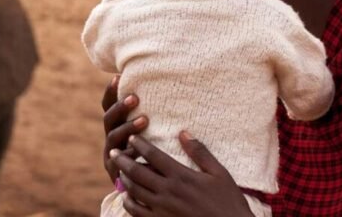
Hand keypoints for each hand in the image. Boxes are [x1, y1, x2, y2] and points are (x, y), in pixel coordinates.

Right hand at [102, 75, 147, 181]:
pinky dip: (129, 155)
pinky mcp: (115, 171)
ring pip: (114, 138)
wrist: (144, 187)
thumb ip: (148, 114)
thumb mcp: (148, 132)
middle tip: (136, 98)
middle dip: (121, 107)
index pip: (108, 105)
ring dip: (128, 127)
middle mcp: (111, 138)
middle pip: (109, 119)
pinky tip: (140, 150)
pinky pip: (119, 162)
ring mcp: (111, 154)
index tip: (118, 77)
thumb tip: (161, 84)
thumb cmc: (151, 152)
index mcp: (116, 125)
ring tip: (145, 120)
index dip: (111, 92)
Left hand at [110, 132, 253, 216]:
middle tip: (114, 152)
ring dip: (124, 179)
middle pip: (137, 171)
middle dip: (123, 160)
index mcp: (181, 176)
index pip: (154, 155)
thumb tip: (183, 132)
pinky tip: (127, 197)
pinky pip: (137, 212)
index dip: (140, 145)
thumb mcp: (219, 173)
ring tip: (119, 171)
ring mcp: (162, 209)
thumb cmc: (228, 202)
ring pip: (135, 191)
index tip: (132, 137)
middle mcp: (168, 191)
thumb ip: (200, 152)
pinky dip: (129, 203)